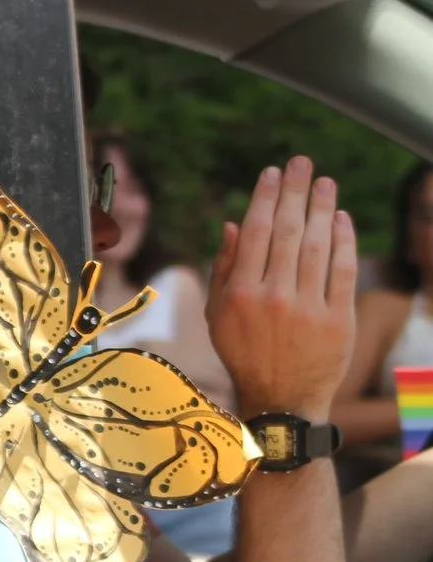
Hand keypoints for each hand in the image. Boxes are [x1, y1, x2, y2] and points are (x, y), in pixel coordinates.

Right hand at [207, 155, 356, 420]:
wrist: (282, 399)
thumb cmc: (245, 353)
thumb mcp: (218, 316)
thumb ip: (225, 269)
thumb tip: (232, 224)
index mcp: (240, 294)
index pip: (254, 234)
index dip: (264, 199)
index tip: (271, 173)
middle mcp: (273, 298)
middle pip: (287, 232)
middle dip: (294, 192)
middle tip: (300, 163)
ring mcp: (308, 309)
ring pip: (317, 246)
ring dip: (322, 208)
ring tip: (324, 182)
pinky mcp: (338, 319)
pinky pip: (343, 271)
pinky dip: (344, 241)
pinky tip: (341, 217)